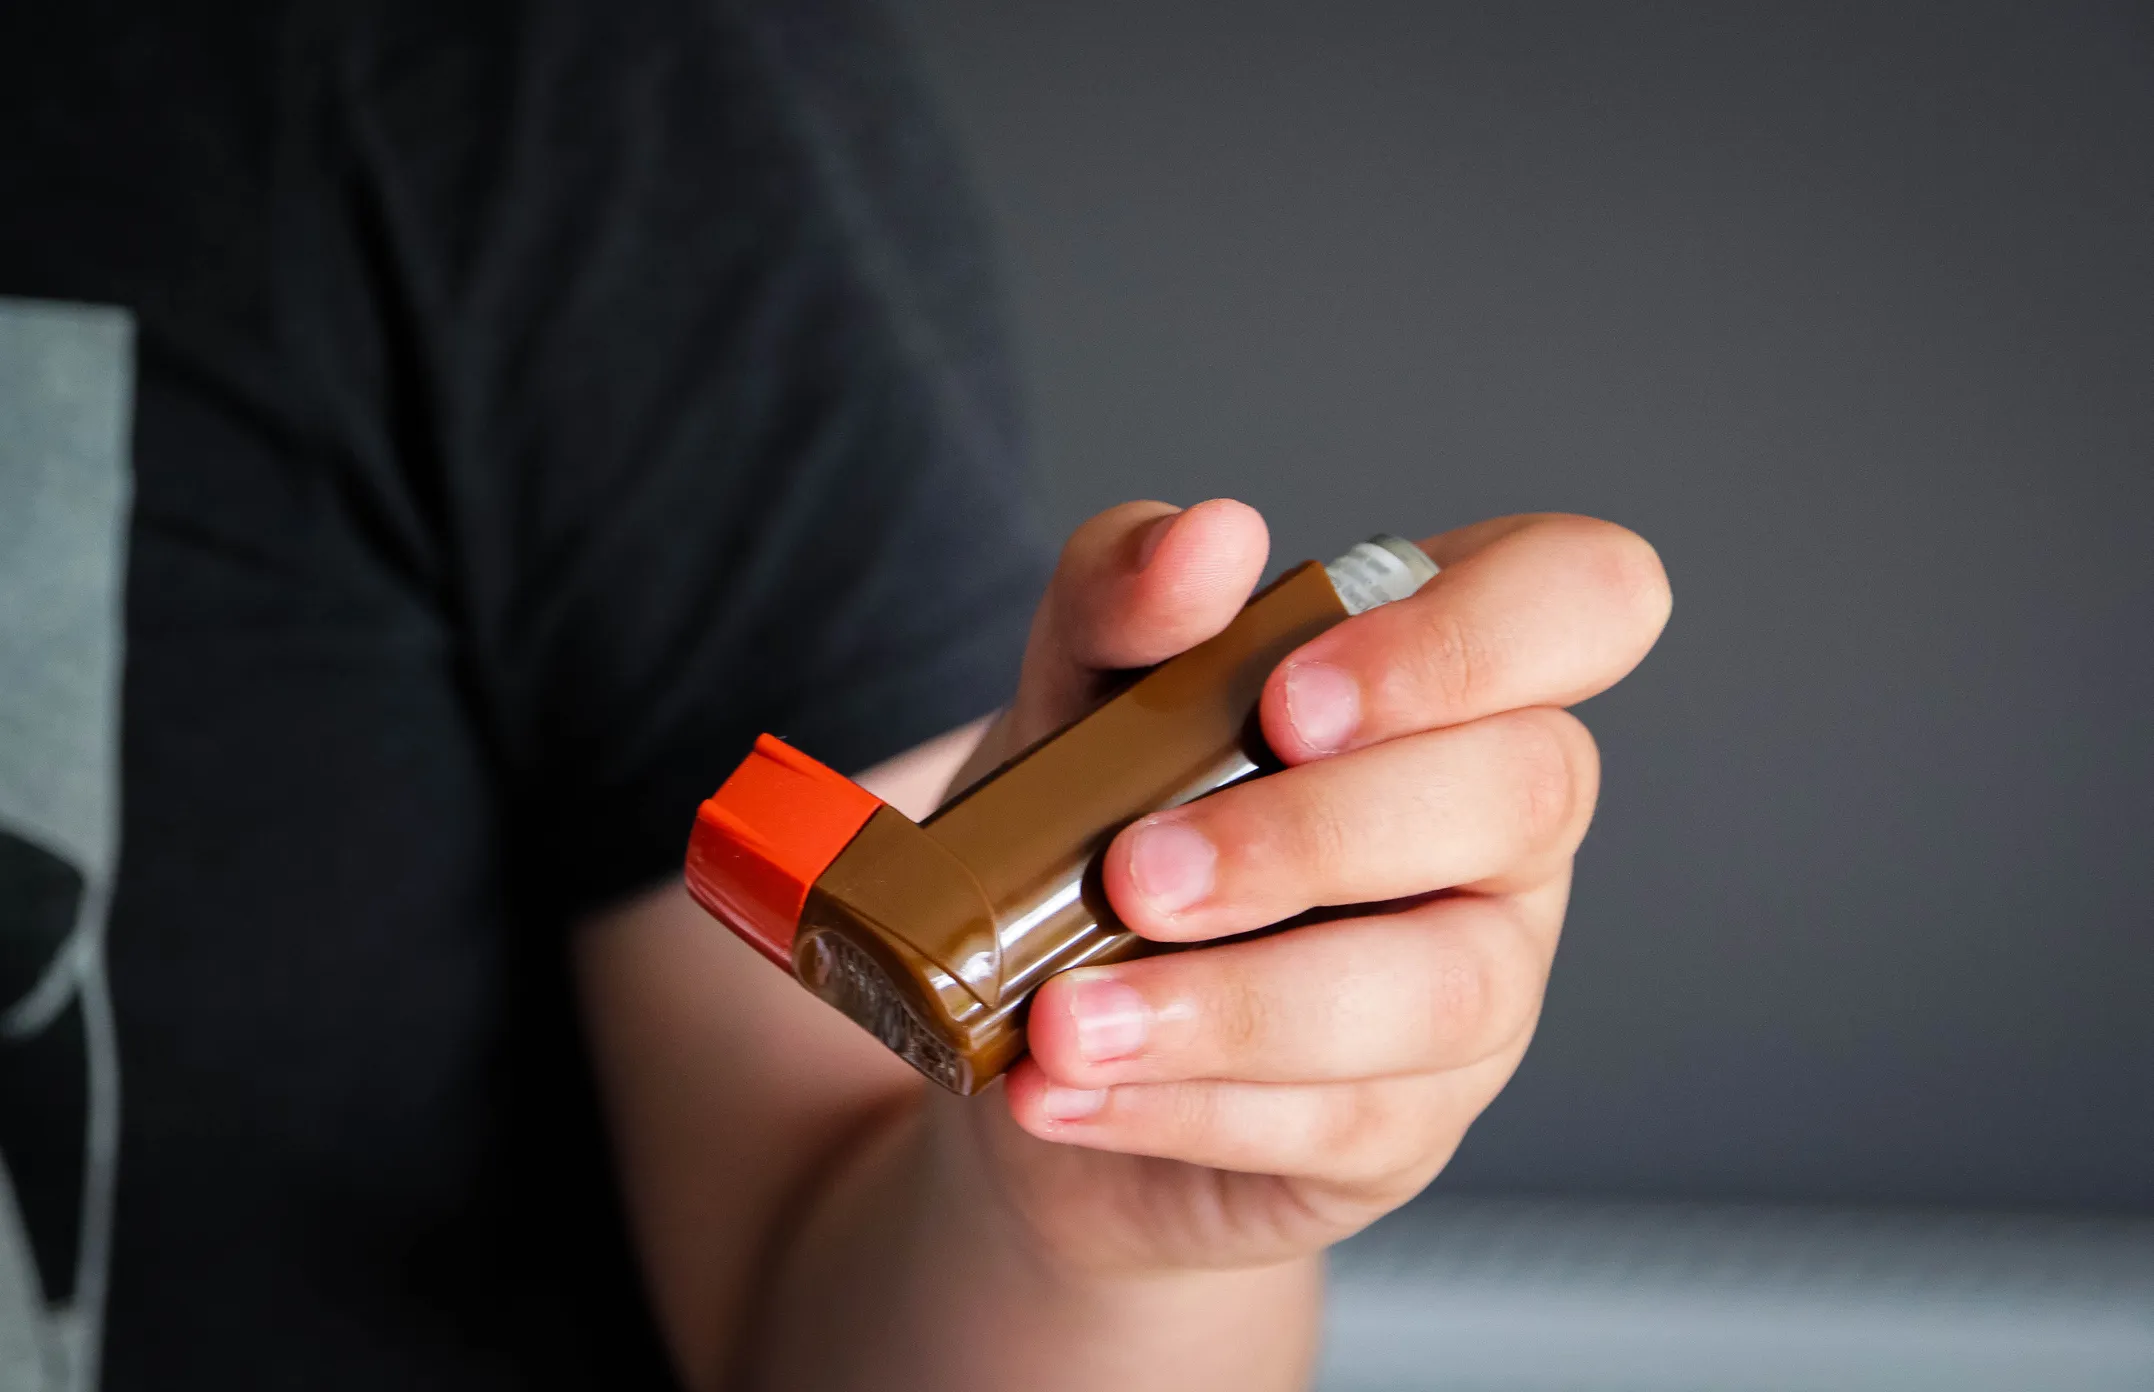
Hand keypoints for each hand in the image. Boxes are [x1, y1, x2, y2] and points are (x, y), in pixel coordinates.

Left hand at [931, 499, 1669, 1274]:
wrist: (1033, 1021)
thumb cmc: (1102, 821)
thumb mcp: (1080, 688)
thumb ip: (1125, 594)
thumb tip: (1203, 540)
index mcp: (1451, 677)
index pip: (1590, 597)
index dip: (1473, 638)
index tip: (1292, 698)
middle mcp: (1501, 827)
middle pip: (1528, 792)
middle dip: (1319, 833)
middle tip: (1136, 871)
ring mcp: (1478, 982)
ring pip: (1445, 987)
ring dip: (1237, 1004)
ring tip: (1068, 1018)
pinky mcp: (1408, 1124)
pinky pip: (1336, 1120)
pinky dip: (1178, 1104)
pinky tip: (1061, 1088)